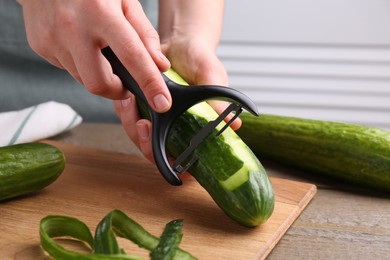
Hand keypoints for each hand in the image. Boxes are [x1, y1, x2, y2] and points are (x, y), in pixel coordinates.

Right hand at [18, 0, 171, 111]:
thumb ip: (144, 33)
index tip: (162, 103)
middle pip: (99, 83)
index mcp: (100, 12)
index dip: (149, 83)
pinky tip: (80, 44)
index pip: (131, 56)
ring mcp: (52, 38)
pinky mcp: (40, 46)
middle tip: (126, 83)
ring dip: (99, 75)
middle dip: (118, 91)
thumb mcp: (124, 0)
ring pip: (84, 79)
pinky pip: (69, 69)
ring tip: (100, 51)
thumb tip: (160, 66)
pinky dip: (82, 65)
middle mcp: (73, 27)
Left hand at [114, 37, 241, 162]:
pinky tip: (127, 96)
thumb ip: (219, 100)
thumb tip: (233, 124)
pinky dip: (124, 110)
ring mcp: (155, 119)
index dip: (175, 168)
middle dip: (145, 143)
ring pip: (137, 137)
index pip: (184, 163)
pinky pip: (126, 116)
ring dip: (131, 124)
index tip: (171, 161)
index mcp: (193, 130)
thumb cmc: (200, 61)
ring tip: (133, 104)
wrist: (181, 42)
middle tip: (145, 125)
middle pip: (154, 153)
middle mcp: (173, 128)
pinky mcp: (139, 106)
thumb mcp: (212, 77)